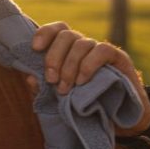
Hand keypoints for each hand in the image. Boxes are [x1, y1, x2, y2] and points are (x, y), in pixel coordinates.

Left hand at [29, 22, 149, 136]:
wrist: (120, 118)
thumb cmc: (85, 104)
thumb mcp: (59, 98)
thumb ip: (43, 88)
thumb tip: (29, 78)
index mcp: (68, 50)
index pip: (57, 30)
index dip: (45, 33)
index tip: (35, 48)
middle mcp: (84, 46)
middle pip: (66, 35)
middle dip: (54, 56)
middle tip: (51, 79)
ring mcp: (101, 50)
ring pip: (82, 43)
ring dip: (69, 66)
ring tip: (65, 88)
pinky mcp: (119, 58)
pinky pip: (102, 50)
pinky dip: (88, 65)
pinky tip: (82, 81)